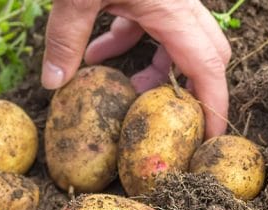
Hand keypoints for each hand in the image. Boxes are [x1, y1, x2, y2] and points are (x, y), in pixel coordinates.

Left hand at [41, 0, 230, 137]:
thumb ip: (64, 40)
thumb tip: (53, 86)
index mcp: (172, 8)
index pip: (207, 67)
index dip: (215, 105)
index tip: (213, 139)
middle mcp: (178, 3)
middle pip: (202, 55)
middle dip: (187, 89)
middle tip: (169, 121)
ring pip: (174, 41)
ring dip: (150, 67)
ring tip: (118, 89)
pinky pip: (148, 24)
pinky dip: (126, 43)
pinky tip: (93, 55)